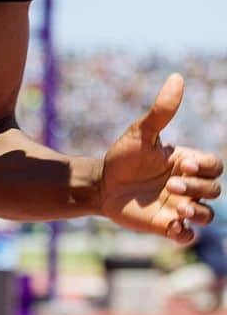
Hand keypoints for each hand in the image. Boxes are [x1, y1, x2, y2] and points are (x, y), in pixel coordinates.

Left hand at [99, 74, 221, 244]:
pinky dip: (186, 235)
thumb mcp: (141, 132)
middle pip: (214, 190)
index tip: (183, 163)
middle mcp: (187, 185)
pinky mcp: (164, 225)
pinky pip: (187, 236)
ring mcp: (178, 207)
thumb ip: (161, 111)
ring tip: (179, 207)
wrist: (99, 183)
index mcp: (187, 163)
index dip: (207, 167)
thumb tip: (177, 77)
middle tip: (171, 183)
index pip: (216, 166)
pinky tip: (173, 226)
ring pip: (207, 214)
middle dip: (198, 187)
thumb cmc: (122, 156)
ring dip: (199, 212)